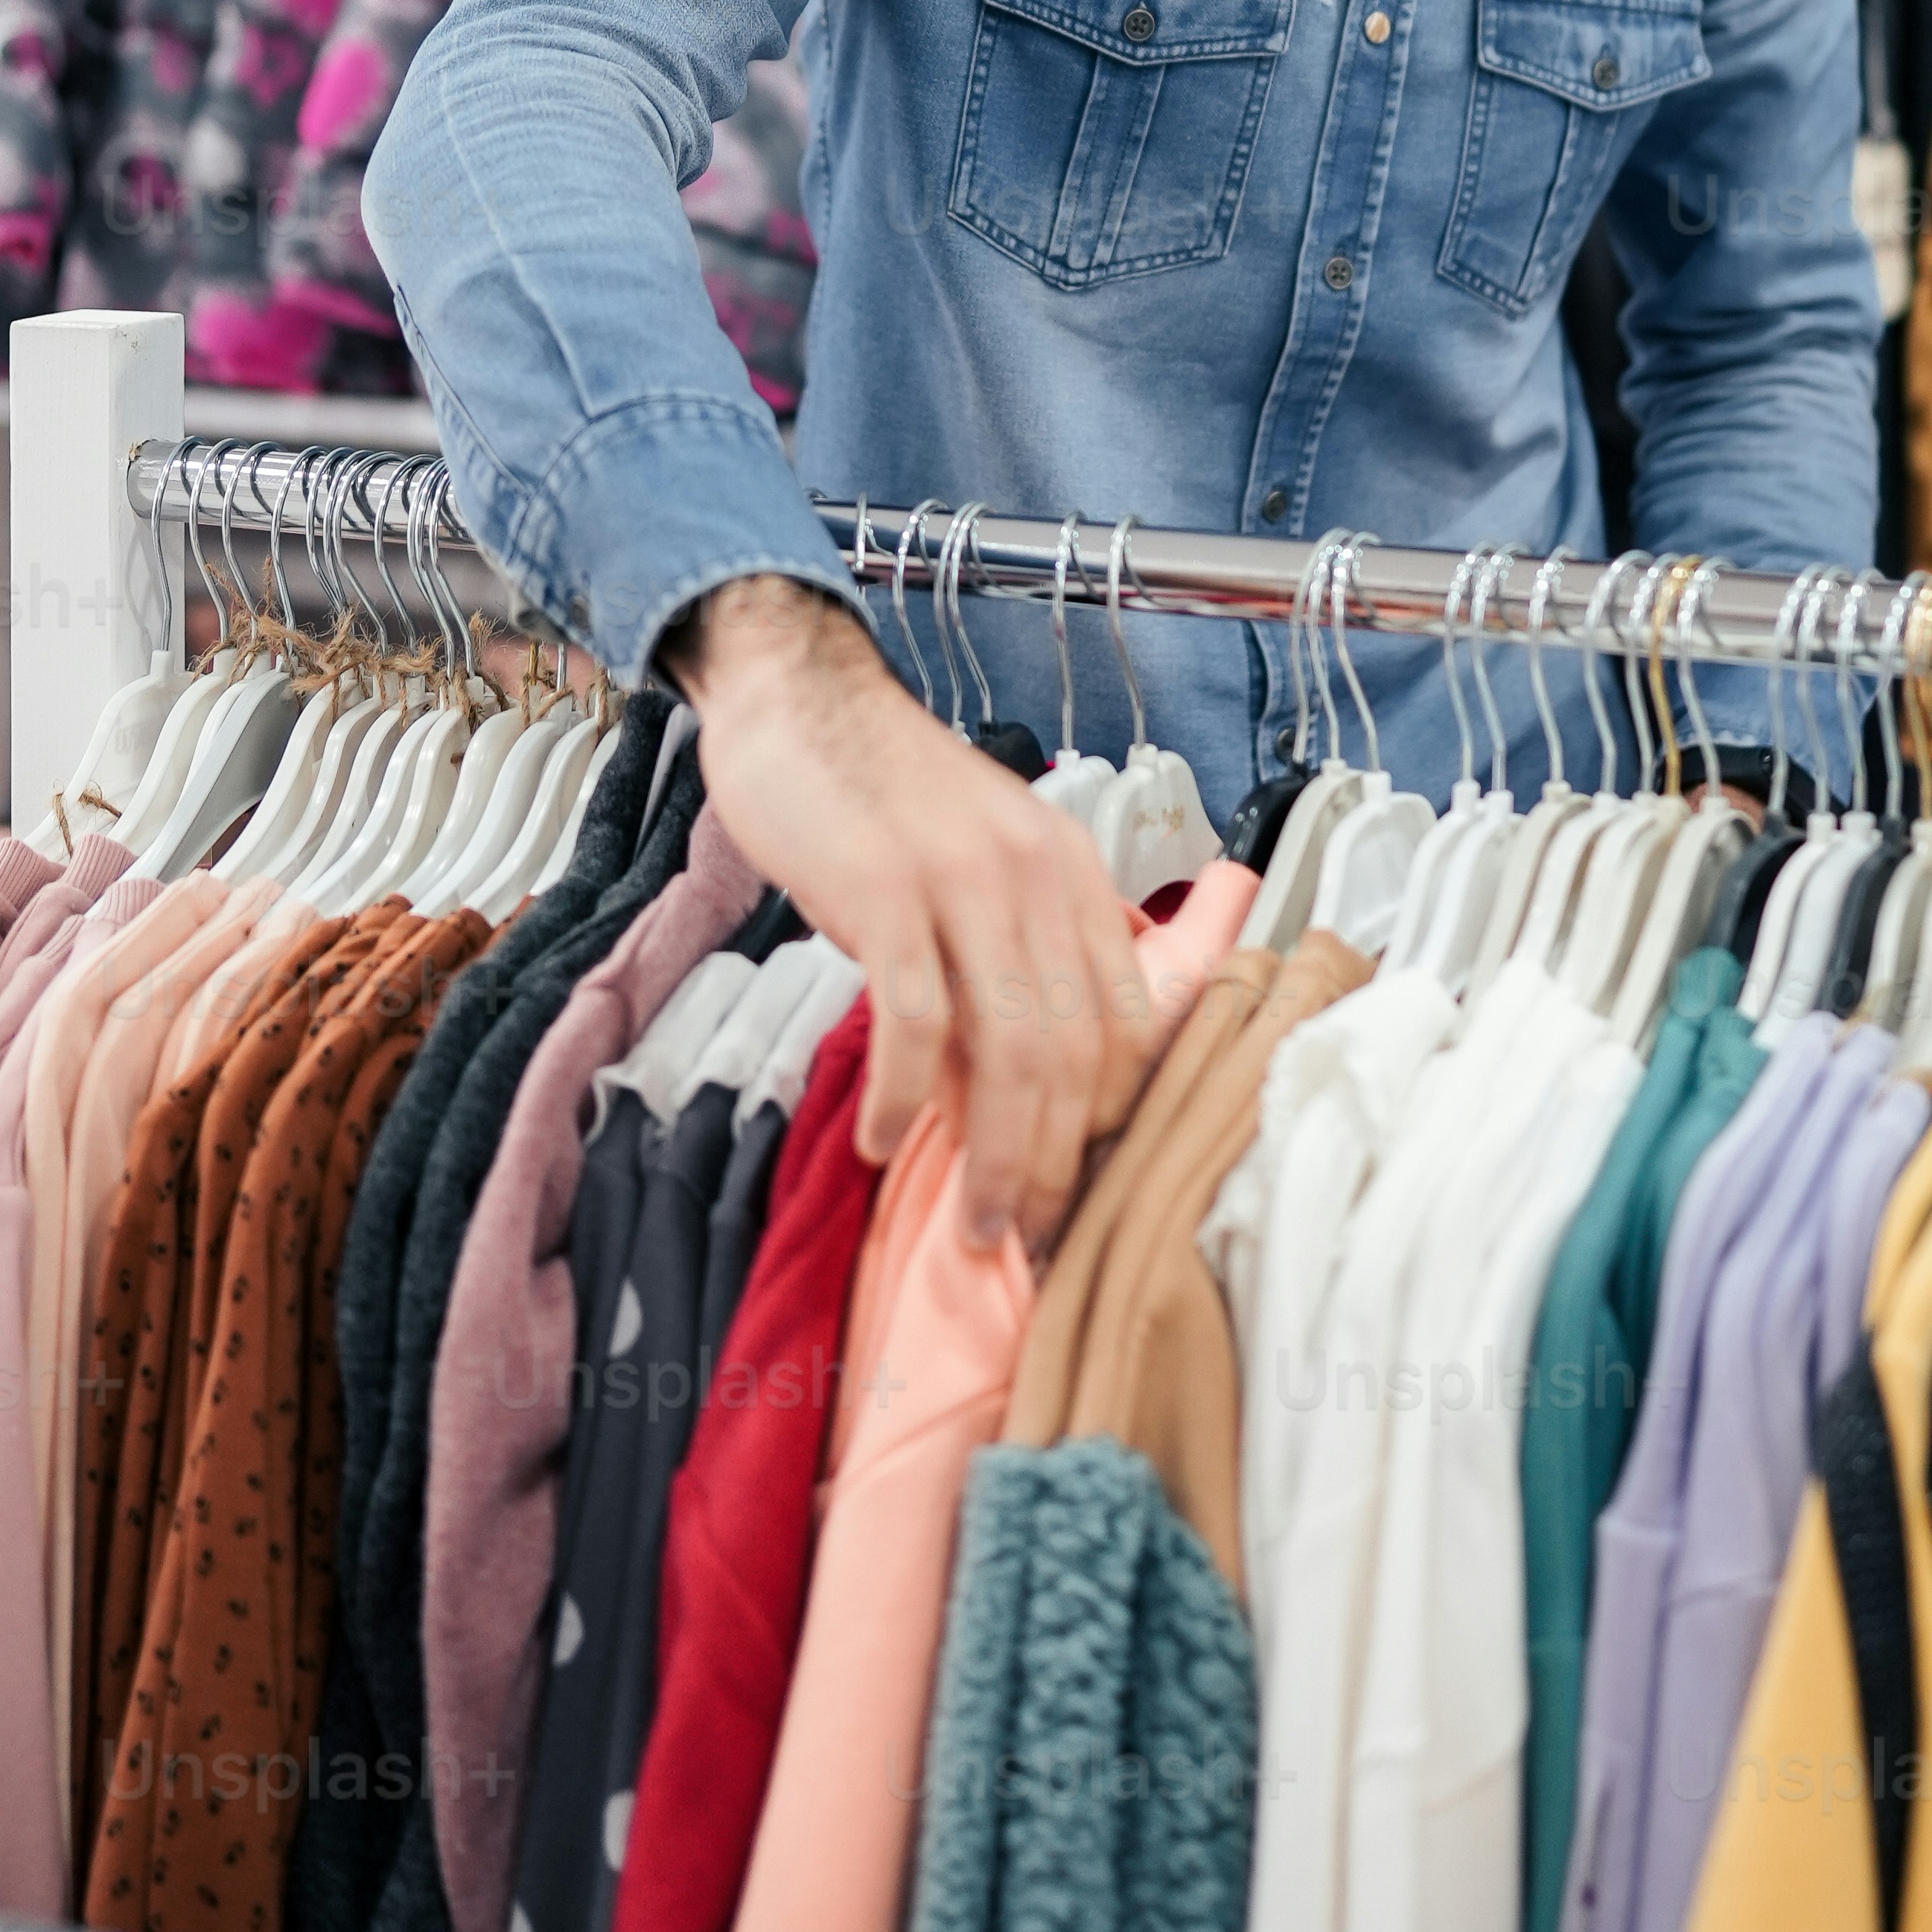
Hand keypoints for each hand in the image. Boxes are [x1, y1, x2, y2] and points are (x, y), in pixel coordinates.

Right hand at [669, 576, 1163, 1249]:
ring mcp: (964, 880)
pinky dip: (905, 1094)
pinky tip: (886, 1141)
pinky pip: (916, 1017)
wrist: (800, 696)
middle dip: (1056, 1163)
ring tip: (975, 1221)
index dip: (1110, 1124)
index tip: (1076, 1190)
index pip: (1131, 1022)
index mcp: (1073, 873)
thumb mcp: (970, 873)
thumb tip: (1000, 1103)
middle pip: (1077, 1052)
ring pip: (1012, 1047)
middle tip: (1025, 1236)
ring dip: (995, 1153)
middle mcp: (1038, 875)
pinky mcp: (887, 889)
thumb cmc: (880, 799)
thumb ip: (998, 970)